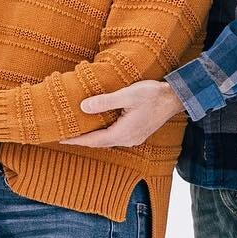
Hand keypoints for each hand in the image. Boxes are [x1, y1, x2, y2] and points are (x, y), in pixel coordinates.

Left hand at [65, 80, 184, 148]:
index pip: (94, 140)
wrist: (175, 98)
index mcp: (124, 133)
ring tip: (78, 130)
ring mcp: (133, 137)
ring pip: (107, 140)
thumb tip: (84, 107)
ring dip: (92, 136)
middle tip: (64, 135)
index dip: (77, 140)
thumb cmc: (153, 94)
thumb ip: (105, 101)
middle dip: (82, 140)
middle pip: (99, 143)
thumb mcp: (128, 95)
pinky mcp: (136, 132)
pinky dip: (103, 132)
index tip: (61, 139)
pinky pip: (115, 135)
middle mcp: (128, 139)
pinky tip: (98, 124)